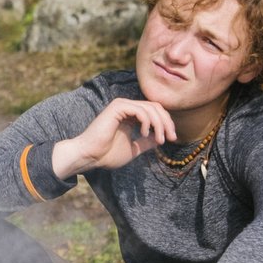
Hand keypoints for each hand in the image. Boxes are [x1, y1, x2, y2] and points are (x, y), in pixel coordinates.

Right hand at [53, 97, 176, 179]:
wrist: (90, 157)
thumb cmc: (107, 155)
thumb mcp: (134, 149)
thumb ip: (147, 143)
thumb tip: (162, 138)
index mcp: (130, 116)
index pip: (155, 112)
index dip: (166, 123)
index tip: (172, 139)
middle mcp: (126, 107)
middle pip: (156, 107)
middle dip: (167, 122)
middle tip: (171, 138)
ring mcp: (122, 105)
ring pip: (151, 108)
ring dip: (160, 124)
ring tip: (159, 139)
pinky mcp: (117, 107)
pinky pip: (140, 110)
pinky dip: (147, 122)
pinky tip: (145, 134)